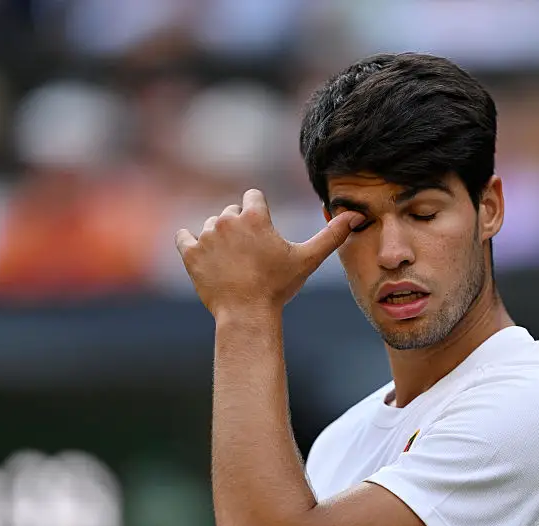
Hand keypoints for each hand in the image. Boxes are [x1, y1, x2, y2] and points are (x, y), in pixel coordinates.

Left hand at [176, 189, 362, 318]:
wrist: (247, 315)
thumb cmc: (279, 287)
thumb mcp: (308, 260)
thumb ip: (331, 235)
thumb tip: (355, 216)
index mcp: (255, 215)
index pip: (253, 197)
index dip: (259, 215)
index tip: (262, 235)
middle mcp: (227, 219)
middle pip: (231, 212)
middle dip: (239, 229)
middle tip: (250, 256)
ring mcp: (205, 236)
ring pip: (210, 226)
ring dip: (219, 240)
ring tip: (233, 264)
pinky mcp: (189, 253)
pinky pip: (183, 237)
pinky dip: (190, 244)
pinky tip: (204, 257)